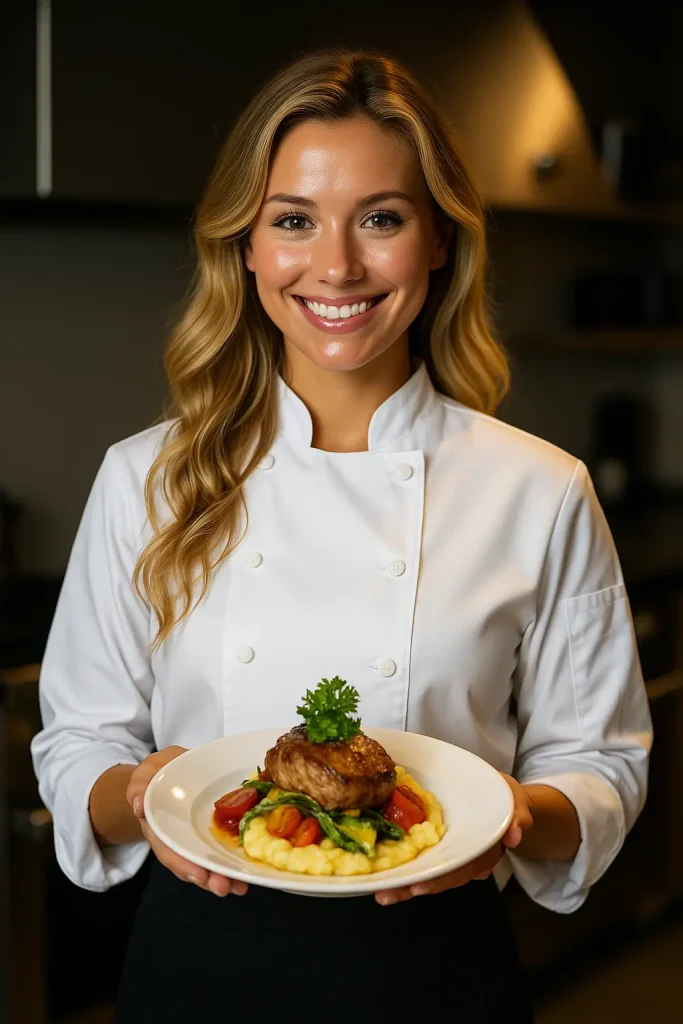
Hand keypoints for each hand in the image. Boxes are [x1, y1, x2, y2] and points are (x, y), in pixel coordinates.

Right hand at [126, 746, 247, 898]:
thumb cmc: (156, 774)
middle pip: (193, 863)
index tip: (199, 876)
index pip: (169, 851)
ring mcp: (198, 836)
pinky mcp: (216, 829)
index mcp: (160, 828)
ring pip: (210, 861)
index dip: (183, 865)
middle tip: (223, 887)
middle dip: (208, 878)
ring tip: (239, 887)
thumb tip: (139, 806)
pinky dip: (235, 860)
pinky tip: (249, 870)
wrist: (170, 770)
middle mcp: (180, 838)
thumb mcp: (144, 775)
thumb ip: (138, 787)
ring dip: (224, 876)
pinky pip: (225, 846)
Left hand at [374, 771, 532, 905]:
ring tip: (378, 891)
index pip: (461, 869)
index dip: (440, 879)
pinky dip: (401, 868)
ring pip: (425, 874)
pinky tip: (379, 874)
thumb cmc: (505, 799)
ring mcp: (449, 856)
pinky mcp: (435, 847)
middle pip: (438, 878)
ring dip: (402, 884)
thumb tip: (515, 835)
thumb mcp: (516, 802)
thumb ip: (519, 816)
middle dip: (412, 888)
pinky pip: (418, 860)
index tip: (419, 887)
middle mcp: (464, 860)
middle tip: (386, 894)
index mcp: (483, 852)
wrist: (500, 798)